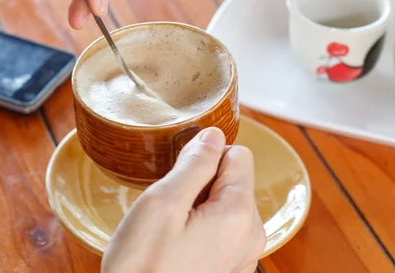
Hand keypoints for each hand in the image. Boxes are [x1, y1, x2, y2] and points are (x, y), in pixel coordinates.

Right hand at [102, 128, 265, 272]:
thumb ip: (194, 164)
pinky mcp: (229, 268)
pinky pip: (220, 230)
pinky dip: (200, 227)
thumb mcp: (163, 203)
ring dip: (198, 206)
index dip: (205, 156)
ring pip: (224, 204)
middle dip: (201, 182)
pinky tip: (176, 244)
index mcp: (239, 214)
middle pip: (233, 180)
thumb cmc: (143, 267)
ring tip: (171, 227)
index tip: (180, 174)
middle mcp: (251, 235)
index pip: (239, 154)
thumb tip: (214, 134)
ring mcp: (242, 256)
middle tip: (170, 206)